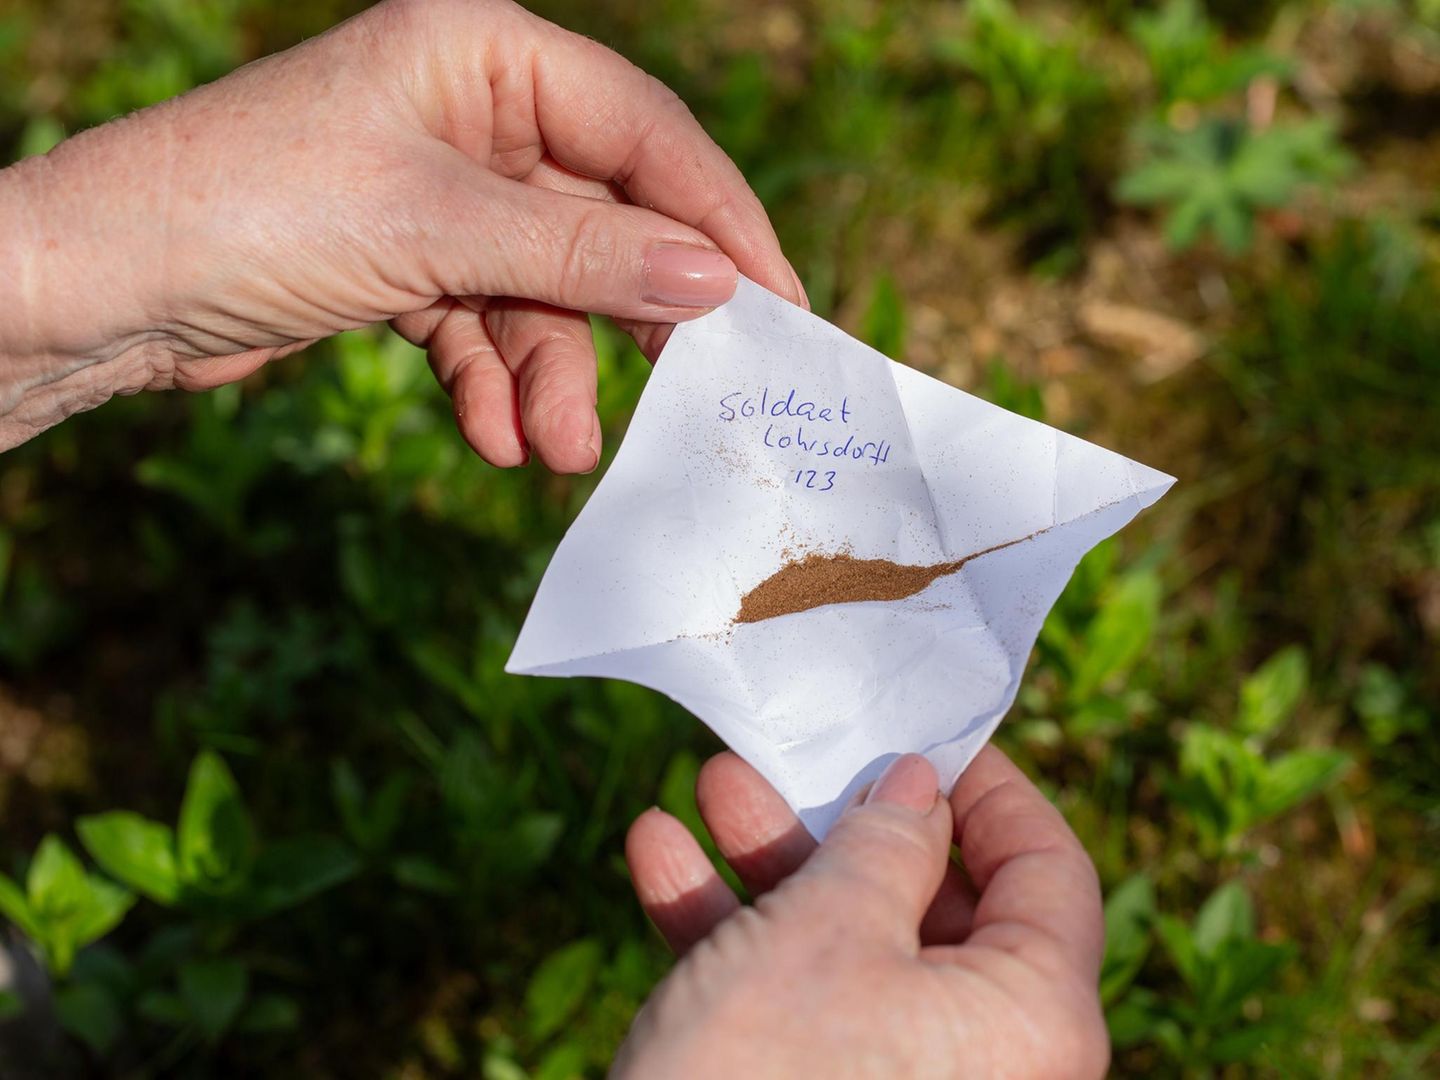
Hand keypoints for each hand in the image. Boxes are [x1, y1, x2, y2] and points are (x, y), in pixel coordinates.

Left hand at [0, 0, 803, 464]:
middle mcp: (471, 112)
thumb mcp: (436, 228)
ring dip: (552, 376)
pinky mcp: (409, 262)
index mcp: (484, 52)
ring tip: (551, 449)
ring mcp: (440, 192)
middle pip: (600, 217)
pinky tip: (489, 438)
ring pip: (543, 290)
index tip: (775, 300)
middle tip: (689, 392)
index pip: (640, 129)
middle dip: (625, 316)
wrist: (103, 286)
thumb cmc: (252, 208)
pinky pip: (484, 324)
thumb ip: (583, 253)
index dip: (715, 215)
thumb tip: (715, 282)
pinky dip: (492, 383)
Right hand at [619, 749, 1108, 1078]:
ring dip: (774, 863)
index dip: (990, 789)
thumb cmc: (763, 1075)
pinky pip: (798, 1002)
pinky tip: (659, 859)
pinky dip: (733, 934)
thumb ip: (886, 845)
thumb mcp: (828, 930)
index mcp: (1034, 1019)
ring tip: (711, 785)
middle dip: (845, 820)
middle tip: (793, 755)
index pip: (1048, 871)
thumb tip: (924, 789)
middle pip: (933, 903)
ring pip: (852, 945)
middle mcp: (986, 1060)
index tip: (929, 732)